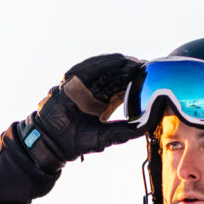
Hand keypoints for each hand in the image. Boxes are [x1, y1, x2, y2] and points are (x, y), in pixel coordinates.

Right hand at [23, 53, 145, 163]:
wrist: (53, 143)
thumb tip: (146, 126)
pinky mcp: (71, 82)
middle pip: (115, 74)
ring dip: (119, 63)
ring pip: (103, 68)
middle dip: (130, 69)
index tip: (149, 78)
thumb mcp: (106, 136)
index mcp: (103, 101)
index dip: (136, 81)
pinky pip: (88, 68)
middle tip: (146, 66)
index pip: (122, 86)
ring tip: (135, 62)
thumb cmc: (77, 141)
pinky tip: (118, 60)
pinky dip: (102, 63)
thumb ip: (125, 131)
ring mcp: (82, 85)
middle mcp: (94, 91)